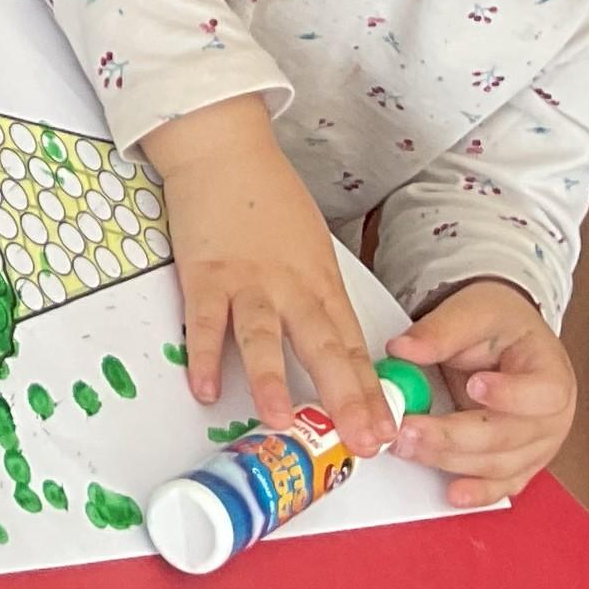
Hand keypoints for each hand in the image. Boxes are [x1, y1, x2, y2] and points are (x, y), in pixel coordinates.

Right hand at [141, 96, 398, 453]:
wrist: (224, 147)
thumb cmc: (269, 196)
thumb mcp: (311, 246)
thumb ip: (319, 296)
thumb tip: (334, 347)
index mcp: (320, 281)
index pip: (353, 346)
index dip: (370, 392)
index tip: (386, 430)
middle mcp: (289, 286)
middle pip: (322, 347)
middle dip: (344, 398)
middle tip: (361, 440)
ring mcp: (245, 280)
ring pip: (261, 336)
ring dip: (271, 379)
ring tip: (279, 421)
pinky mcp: (204, 273)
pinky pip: (202, 321)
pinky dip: (203, 355)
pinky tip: (205, 388)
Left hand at [387, 279, 569, 504]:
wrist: (509, 340)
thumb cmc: (500, 325)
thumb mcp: (475, 311)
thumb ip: (442, 331)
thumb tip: (402, 350)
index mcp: (551, 373)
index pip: (543, 393)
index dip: (511, 395)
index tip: (474, 384)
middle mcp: (552, 418)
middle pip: (507, 436)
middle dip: (455, 435)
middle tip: (410, 428)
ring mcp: (538, 446)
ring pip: (498, 464)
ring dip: (450, 460)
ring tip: (408, 447)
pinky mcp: (520, 463)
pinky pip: (502, 484)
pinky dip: (478, 492)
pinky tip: (453, 494)